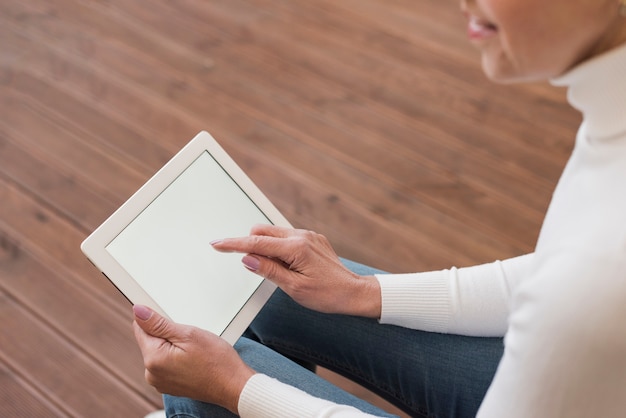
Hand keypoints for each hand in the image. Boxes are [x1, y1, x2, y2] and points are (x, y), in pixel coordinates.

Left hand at [132, 305, 254, 413]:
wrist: (233, 385)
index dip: (157, 319)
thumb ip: (159, 324)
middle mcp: (152, 374)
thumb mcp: (188, 334)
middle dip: (168, 333)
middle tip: (190, 337)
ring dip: (174, 345)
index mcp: (153, 359)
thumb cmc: (217, 361)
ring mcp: (161, 382)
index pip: (140, 328)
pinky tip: (195, 359)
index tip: (174, 322)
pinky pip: (167, 364)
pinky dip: (178, 357)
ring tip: (195, 350)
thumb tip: (138, 312)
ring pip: (160, 351)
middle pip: (151, 340)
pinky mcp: (170, 385)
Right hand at [211, 224, 380, 317]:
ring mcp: (308, 236)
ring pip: (274, 233)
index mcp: (296, 248)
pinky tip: (288, 266)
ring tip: (278, 271)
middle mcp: (301, 236)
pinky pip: (287, 237)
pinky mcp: (312, 239)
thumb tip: (247, 258)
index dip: (233, 244)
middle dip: (250, 245)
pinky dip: (279, 248)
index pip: (256, 243)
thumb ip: (268, 270)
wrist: (354, 293)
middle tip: (253, 267)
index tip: (217, 244)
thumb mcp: (294, 288)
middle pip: (262, 231)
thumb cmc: (327, 295)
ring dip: (266, 247)